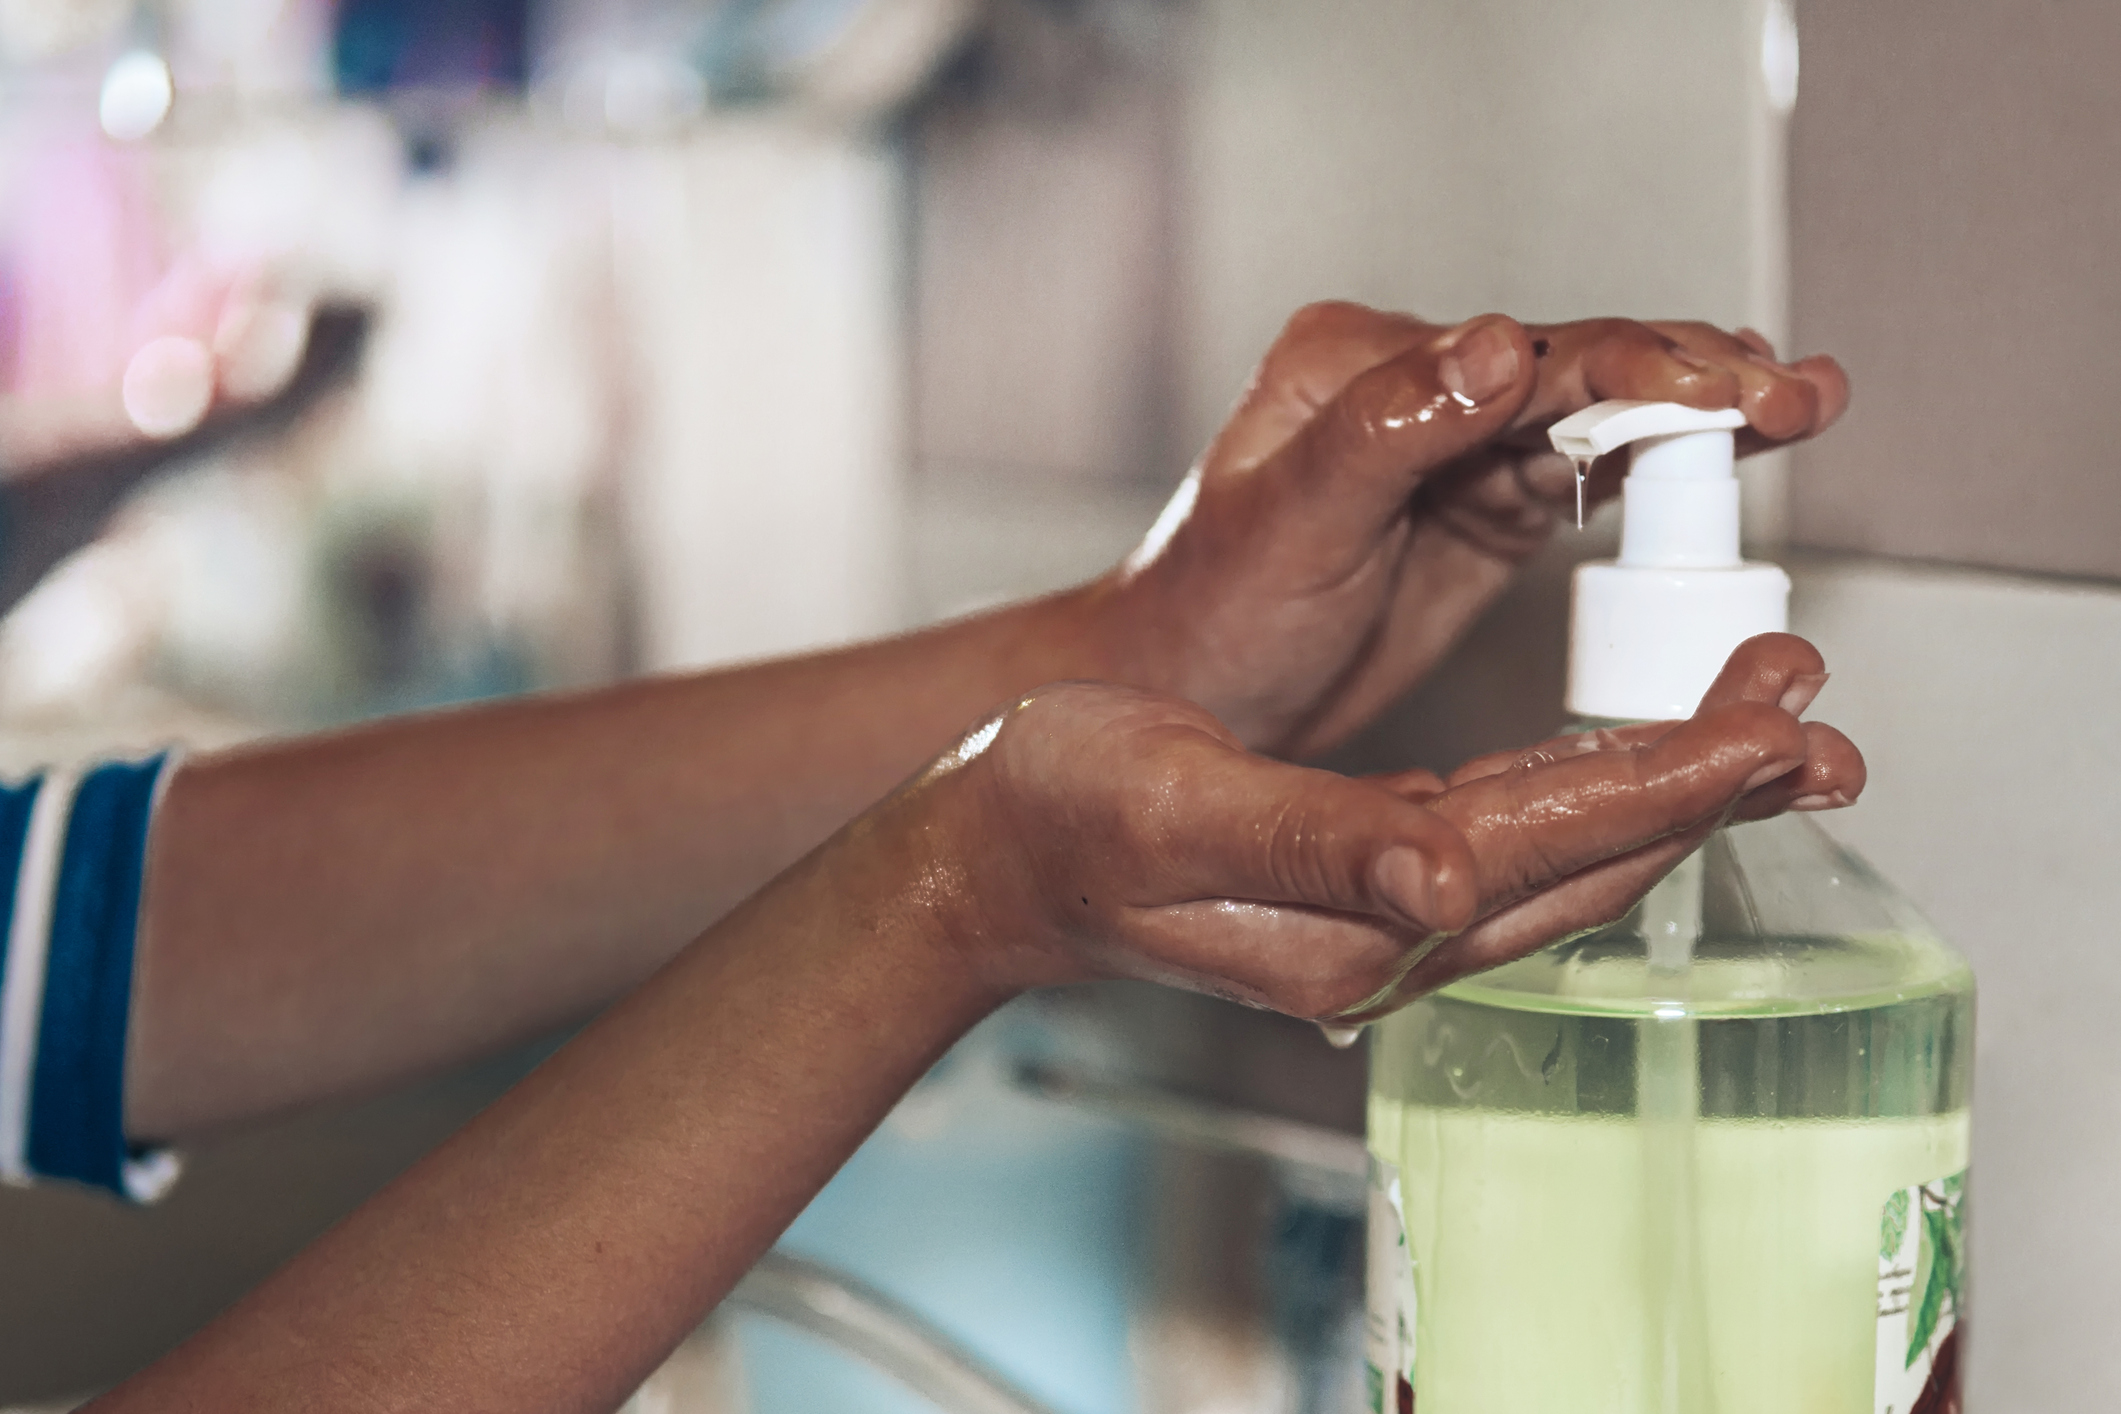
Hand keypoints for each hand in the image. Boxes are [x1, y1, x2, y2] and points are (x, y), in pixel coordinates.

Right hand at [914, 633, 1859, 1019]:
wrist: (993, 852)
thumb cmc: (1063, 814)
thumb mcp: (1177, 806)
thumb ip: (1317, 843)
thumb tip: (1443, 878)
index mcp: (1353, 924)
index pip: (1550, 847)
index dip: (1669, 782)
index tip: (1771, 727)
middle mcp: (1386, 937)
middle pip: (1585, 861)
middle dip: (1706, 786)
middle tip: (1805, 704)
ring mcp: (1380, 920)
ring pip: (1562, 855)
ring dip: (1665, 788)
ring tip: (1755, 720)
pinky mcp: (1366, 884)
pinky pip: (1510, 843)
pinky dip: (1587, 792)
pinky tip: (1621, 755)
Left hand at [1091, 304, 1848, 756]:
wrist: (1186, 702)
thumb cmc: (1206, 616)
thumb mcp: (1286, 524)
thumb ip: (1385, 432)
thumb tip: (1498, 345)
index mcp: (1362, 368)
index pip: (1527, 353)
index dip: (1639, 366)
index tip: (1727, 384)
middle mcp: (1421, 392)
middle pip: (1584, 372)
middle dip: (1698, 379)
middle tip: (1799, 396)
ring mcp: (1461, 453)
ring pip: (1602, 419)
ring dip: (1701, 418)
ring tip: (1801, 410)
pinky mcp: (1486, 515)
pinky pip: (1592, 480)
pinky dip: (1666, 474)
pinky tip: (1734, 462)